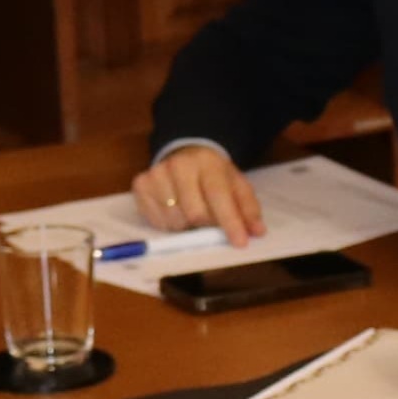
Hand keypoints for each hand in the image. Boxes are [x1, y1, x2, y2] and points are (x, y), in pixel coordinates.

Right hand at [135, 142, 262, 245]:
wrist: (184, 156)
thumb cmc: (213, 176)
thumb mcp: (236, 185)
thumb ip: (248, 208)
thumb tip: (257, 232)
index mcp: (208, 162)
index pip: (219, 196)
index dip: (230, 222)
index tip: (240, 243)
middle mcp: (179, 164)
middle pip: (195, 213)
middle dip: (206, 226)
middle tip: (210, 223)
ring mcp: (156, 173)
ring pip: (175, 220)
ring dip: (187, 226)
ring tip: (191, 213)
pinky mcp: (140, 184)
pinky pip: (157, 221)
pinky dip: (169, 224)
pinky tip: (175, 211)